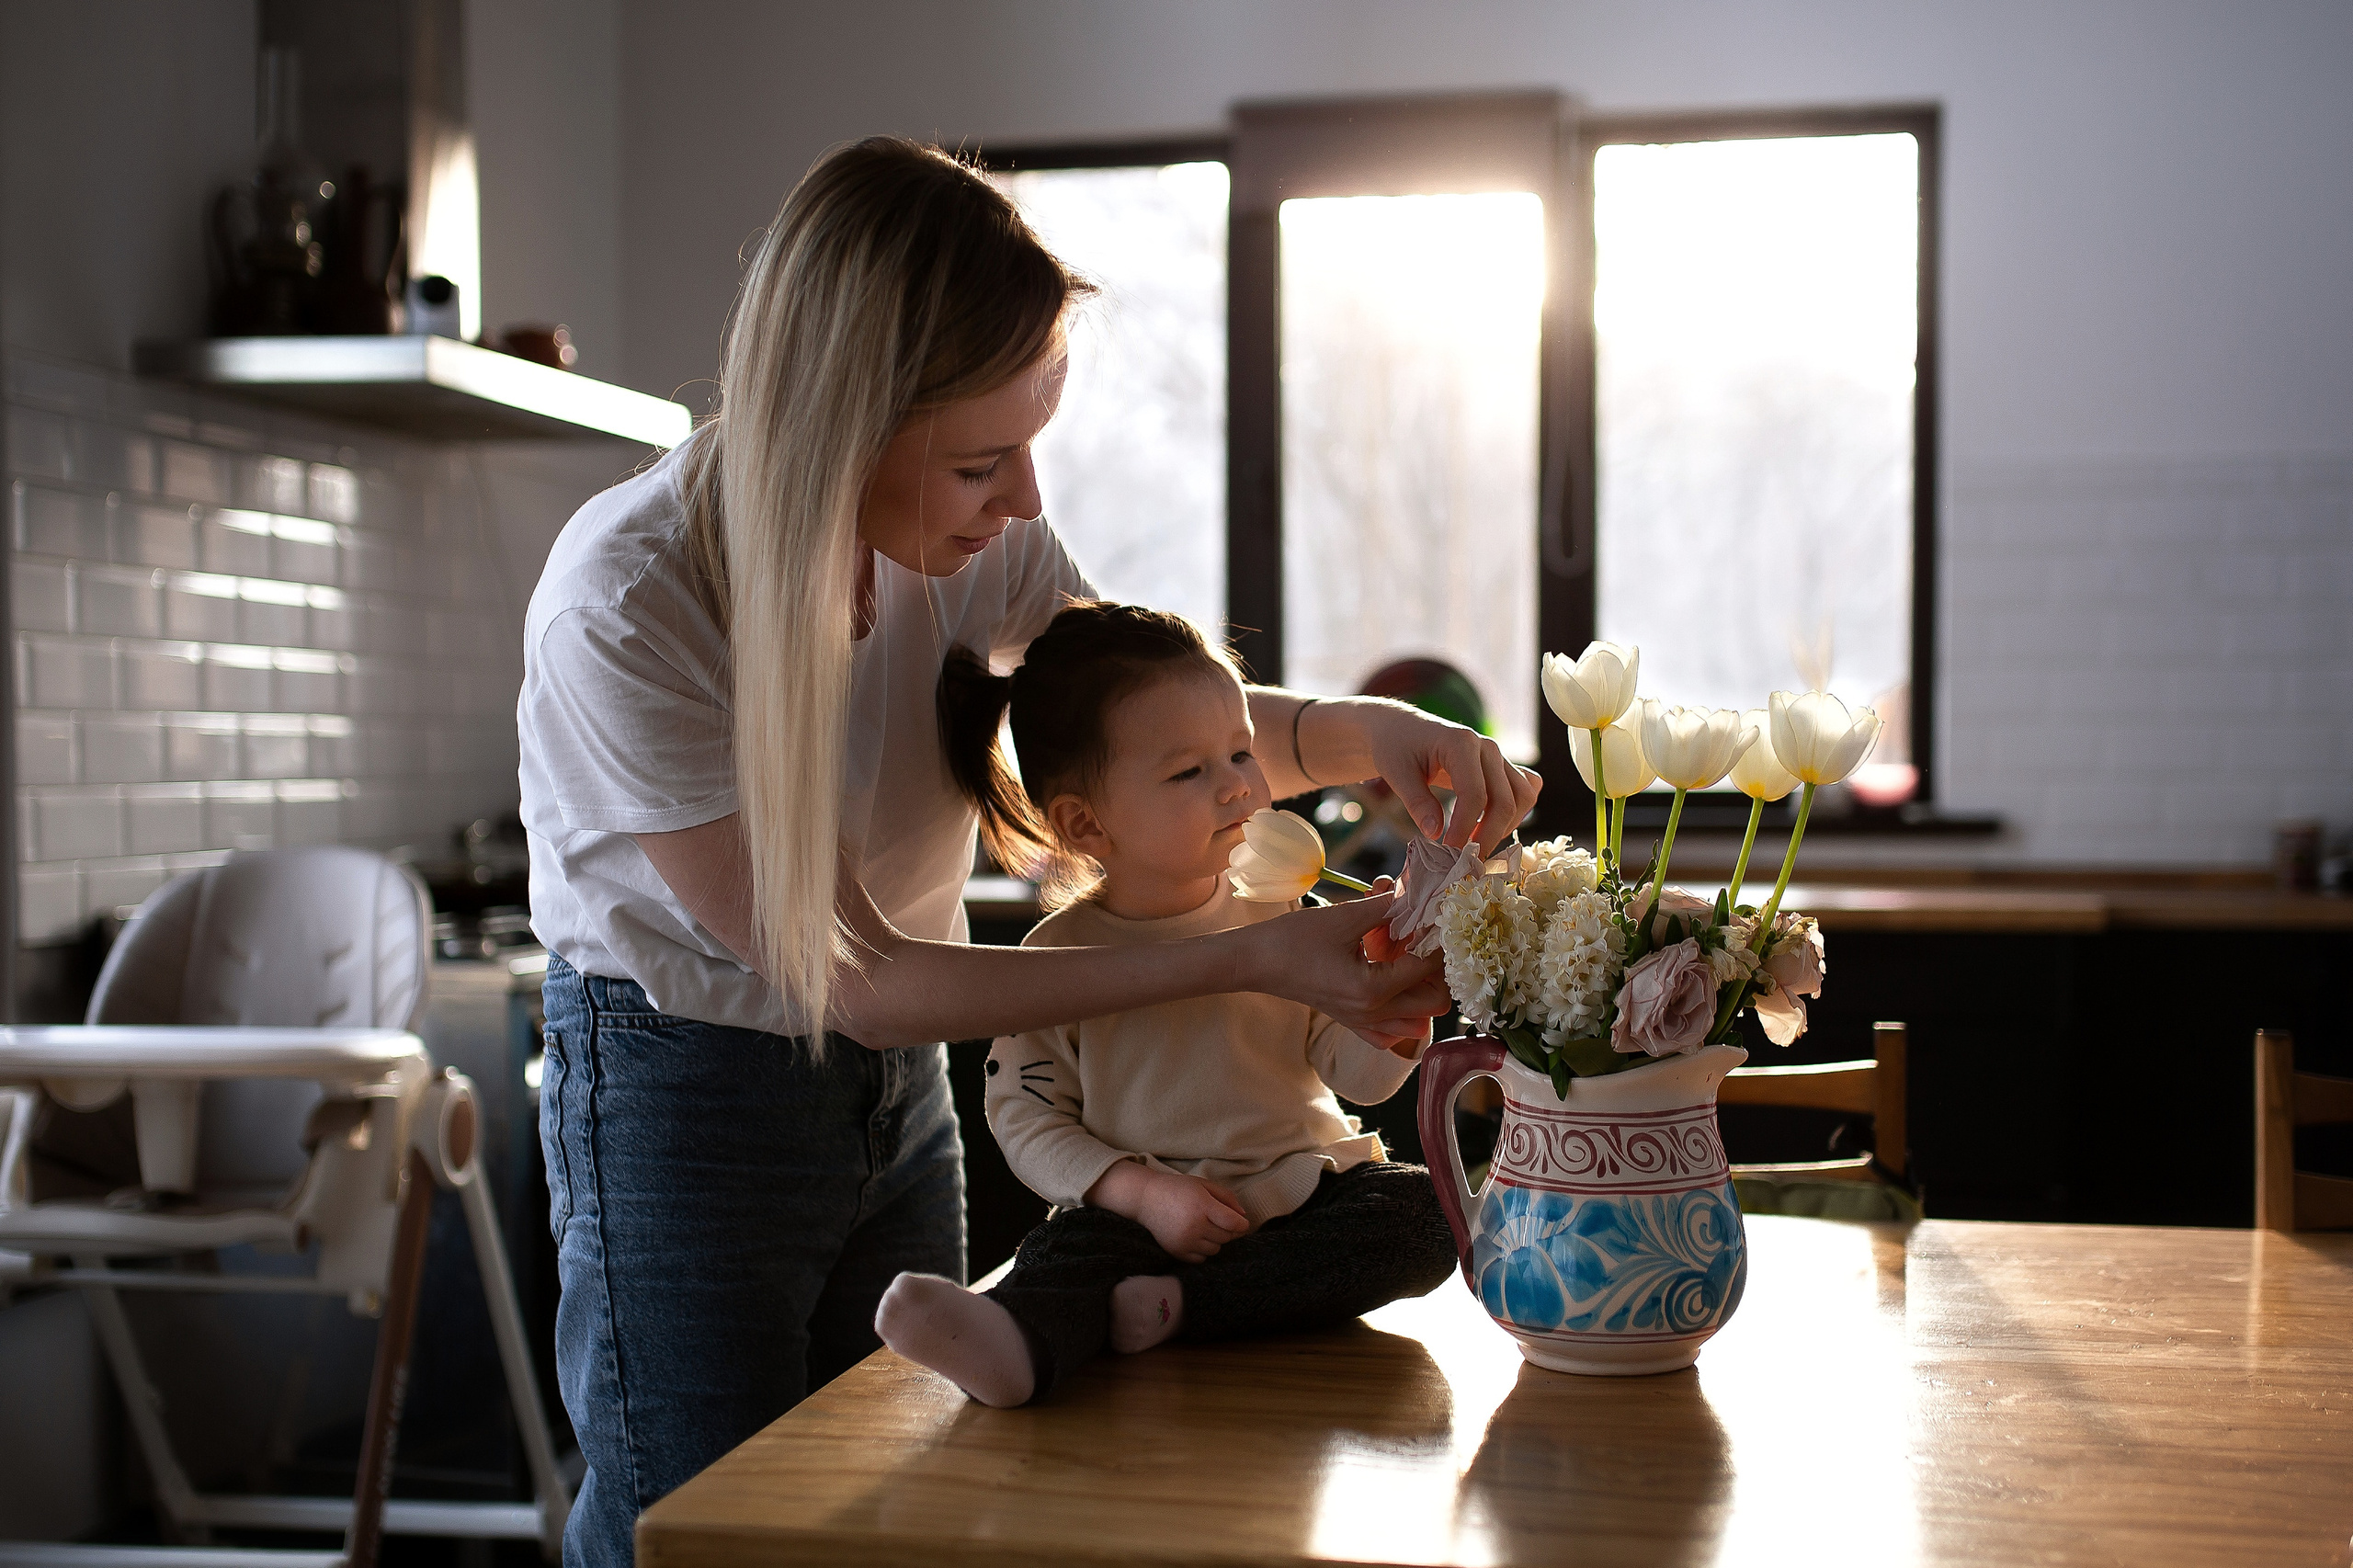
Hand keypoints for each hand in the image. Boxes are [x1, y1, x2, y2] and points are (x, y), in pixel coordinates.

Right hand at [1090, 1163, 1250, 1262]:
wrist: (1146, 1199)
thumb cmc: (1178, 1189)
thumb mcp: (1203, 1185)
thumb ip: (1227, 1197)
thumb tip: (1243, 1216)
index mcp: (1202, 1206)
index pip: (1233, 1223)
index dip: (1242, 1225)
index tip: (1242, 1223)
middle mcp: (1194, 1226)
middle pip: (1226, 1237)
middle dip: (1229, 1231)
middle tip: (1221, 1221)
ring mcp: (1184, 1241)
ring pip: (1215, 1250)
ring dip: (1216, 1240)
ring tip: (1206, 1227)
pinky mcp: (1176, 1252)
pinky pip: (1201, 1259)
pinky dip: (1203, 1250)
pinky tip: (1197, 1237)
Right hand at [1243, 892, 1448, 1051]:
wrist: (1255, 962)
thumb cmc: (1293, 939)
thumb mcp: (1345, 917)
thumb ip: (1387, 908)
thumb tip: (1418, 895)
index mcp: (1372, 989)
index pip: (1427, 968)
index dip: (1438, 940)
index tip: (1438, 919)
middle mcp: (1372, 1014)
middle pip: (1434, 1003)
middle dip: (1438, 970)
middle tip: (1428, 940)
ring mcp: (1361, 1022)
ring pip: (1417, 1019)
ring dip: (1422, 990)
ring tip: (1411, 959)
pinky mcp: (1351, 1022)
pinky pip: (1391, 1029)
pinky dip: (1401, 1010)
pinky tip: (1391, 982)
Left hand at [1355, 702, 1540, 854]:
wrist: (1402, 730)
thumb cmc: (1397, 748)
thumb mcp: (1396, 772)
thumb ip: (1416, 802)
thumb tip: (1434, 833)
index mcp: (1461, 743)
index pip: (1475, 795)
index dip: (1465, 828)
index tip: (1449, 852)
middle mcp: (1487, 747)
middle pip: (1505, 801)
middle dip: (1488, 836)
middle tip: (1467, 860)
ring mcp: (1499, 756)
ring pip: (1523, 796)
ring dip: (1506, 826)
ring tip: (1477, 845)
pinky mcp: (1502, 766)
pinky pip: (1526, 789)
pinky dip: (1517, 811)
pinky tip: (1492, 826)